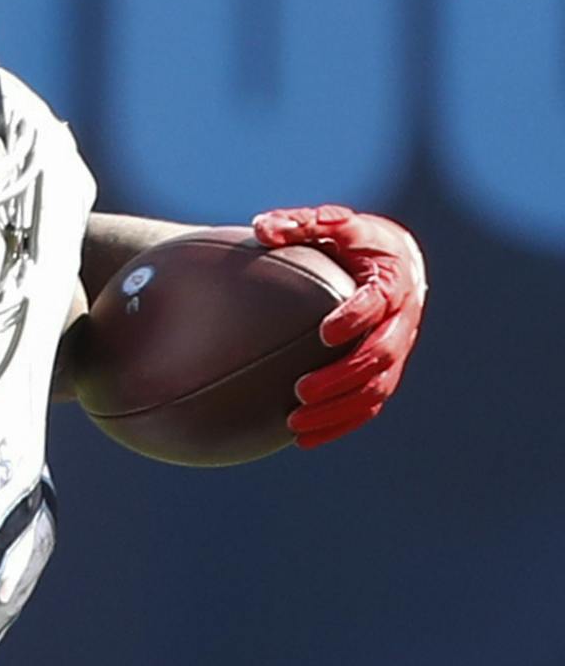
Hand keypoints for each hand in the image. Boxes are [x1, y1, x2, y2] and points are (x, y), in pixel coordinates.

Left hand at [253, 204, 426, 448]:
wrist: (389, 261)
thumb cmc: (350, 241)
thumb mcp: (329, 225)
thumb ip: (299, 224)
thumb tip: (262, 228)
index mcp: (391, 278)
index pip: (377, 302)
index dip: (355, 318)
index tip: (324, 333)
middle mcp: (402, 318)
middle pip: (380, 355)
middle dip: (342, 376)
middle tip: (301, 390)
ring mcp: (397, 349)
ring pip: (375, 389)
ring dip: (338, 410)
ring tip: (295, 423)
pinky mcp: (386, 372)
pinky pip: (368, 406)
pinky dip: (339, 425)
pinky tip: (303, 440)